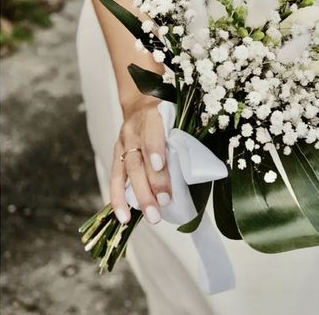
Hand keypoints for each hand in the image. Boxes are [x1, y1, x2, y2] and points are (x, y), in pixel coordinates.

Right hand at [110, 93, 170, 224]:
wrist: (139, 101)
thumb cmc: (165, 110)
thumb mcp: (176, 112)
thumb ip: (182, 133)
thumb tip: (203, 162)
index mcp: (151, 115)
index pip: (151, 133)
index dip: (154, 149)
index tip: (160, 165)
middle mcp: (134, 130)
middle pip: (140, 159)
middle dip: (152, 183)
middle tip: (164, 202)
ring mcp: (123, 143)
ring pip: (128, 171)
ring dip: (139, 196)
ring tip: (150, 216)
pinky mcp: (116, 154)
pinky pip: (115, 178)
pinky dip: (118, 199)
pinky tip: (124, 217)